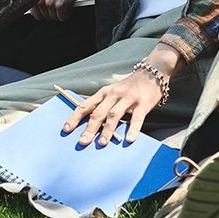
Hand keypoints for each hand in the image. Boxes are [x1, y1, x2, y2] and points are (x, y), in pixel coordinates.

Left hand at [30, 0, 91, 21]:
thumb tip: (43, 10)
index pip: (34, 13)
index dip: (42, 15)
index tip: (48, 13)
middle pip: (46, 17)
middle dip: (54, 13)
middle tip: (61, 5)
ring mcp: (51, 2)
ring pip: (54, 18)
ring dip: (61, 13)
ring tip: (66, 3)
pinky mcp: (61, 5)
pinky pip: (62, 17)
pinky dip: (68, 13)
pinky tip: (70, 4)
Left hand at [61, 44, 180, 145]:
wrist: (151, 74)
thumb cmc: (129, 88)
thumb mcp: (112, 92)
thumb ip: (103, 106)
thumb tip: (91, 125)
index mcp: (103, 93)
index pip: (85, 106)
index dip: (75, 118)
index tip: (66, 129)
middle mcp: (113, 95)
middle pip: (98, 113)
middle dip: (89, 128)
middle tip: (82, 142)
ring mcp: (128, 99)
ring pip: (114, 115)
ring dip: (107, 130)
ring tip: (101, 144)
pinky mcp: (142, 104)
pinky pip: (136, 118)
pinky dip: (132, 129)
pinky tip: (129, 139)